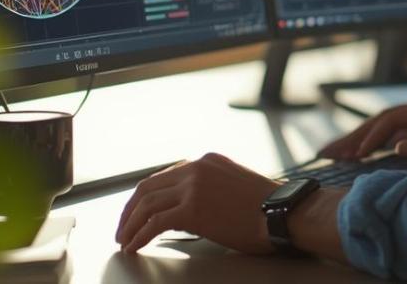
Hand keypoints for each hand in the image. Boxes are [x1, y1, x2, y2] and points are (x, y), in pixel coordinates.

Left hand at [115, 152, 277, 254]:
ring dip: (131, 224)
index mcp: (206, 160)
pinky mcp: (191, 208)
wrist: (283, 213)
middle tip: (123, 228)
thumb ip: (209, 188)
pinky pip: (155, 223)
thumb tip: (189, 208)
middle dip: (130, 210)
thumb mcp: (234, 185)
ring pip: (146, 204)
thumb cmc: (268, 207)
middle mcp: (196, 167)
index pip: (164, 175)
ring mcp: (192, 186)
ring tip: (125, 240)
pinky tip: (135, 245)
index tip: (137, 211)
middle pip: (148, 187)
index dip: (145, 196)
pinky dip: (139, 235)